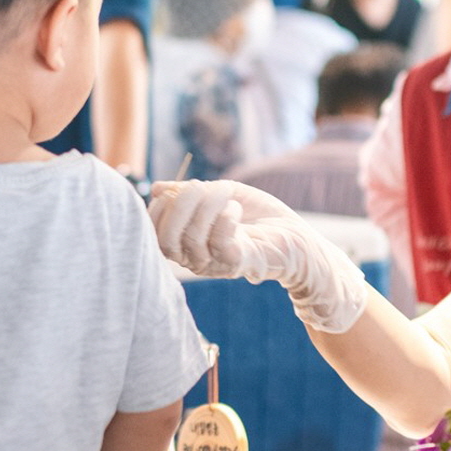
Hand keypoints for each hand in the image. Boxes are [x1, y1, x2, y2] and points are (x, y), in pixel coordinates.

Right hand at [150, 179, 368, 332]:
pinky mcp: (238, 264)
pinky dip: (225, 218)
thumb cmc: (258, 216)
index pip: (153, 234)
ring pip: (192, 239)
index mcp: (186, 243)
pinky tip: (237, 209)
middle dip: (178, 207)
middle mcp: (195, 259)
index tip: (175, 189)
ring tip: (227, 191)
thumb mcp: (220, 194)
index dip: (157, 209)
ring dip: (207, 206)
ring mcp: (215, 265)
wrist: (297, 236)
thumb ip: (190, 192)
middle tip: (199, 186)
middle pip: (165, 241)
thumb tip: (157, 189)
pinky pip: (219, 243)